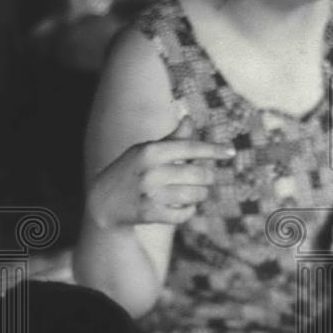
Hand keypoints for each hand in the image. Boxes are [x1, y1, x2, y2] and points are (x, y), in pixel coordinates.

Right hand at [86, 117, 234, 227]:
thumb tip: (190, 118)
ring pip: (194, 195)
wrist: (102, 201)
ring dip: (200, 195)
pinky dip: (188, 211)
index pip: (190, 147)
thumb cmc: (131, 171)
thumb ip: (172, 138)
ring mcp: (148, 193)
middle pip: (198, 174)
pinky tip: (185, 207)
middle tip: (205, 179)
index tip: (231, 152)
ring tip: (196, 193)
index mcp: (150, 150)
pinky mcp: (149, 213)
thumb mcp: (147, 151)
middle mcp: (150, 170)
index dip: (213, 150)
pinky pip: (182, 214)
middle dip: (207, 177)